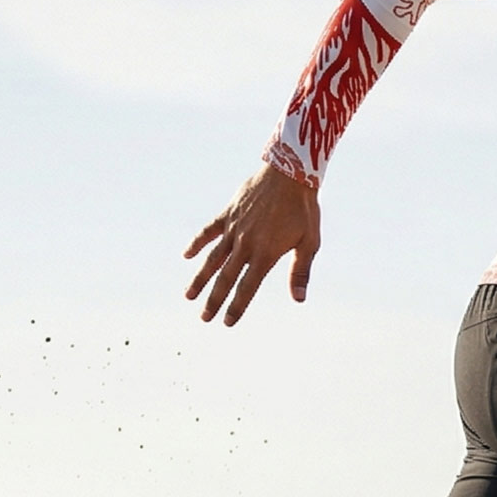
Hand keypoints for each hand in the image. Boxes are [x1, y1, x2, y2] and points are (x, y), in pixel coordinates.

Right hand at [184, 163, 320, 325]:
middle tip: (204, 318)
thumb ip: (300, 272)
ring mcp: (234, 228)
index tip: (226, 323)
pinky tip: (187, 255)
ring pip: (212, 258)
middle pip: (225, 278)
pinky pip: (208, 231)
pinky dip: (197, 243)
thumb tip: (299, 299)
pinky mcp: (228, 213)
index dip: (237, 307)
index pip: (247, 287)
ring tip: (188, 296)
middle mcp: (245, 244)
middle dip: (214, 300)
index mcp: (265, 254)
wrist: (290, 173)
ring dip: (200, 278)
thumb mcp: (309, 243)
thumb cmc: (304, 210)